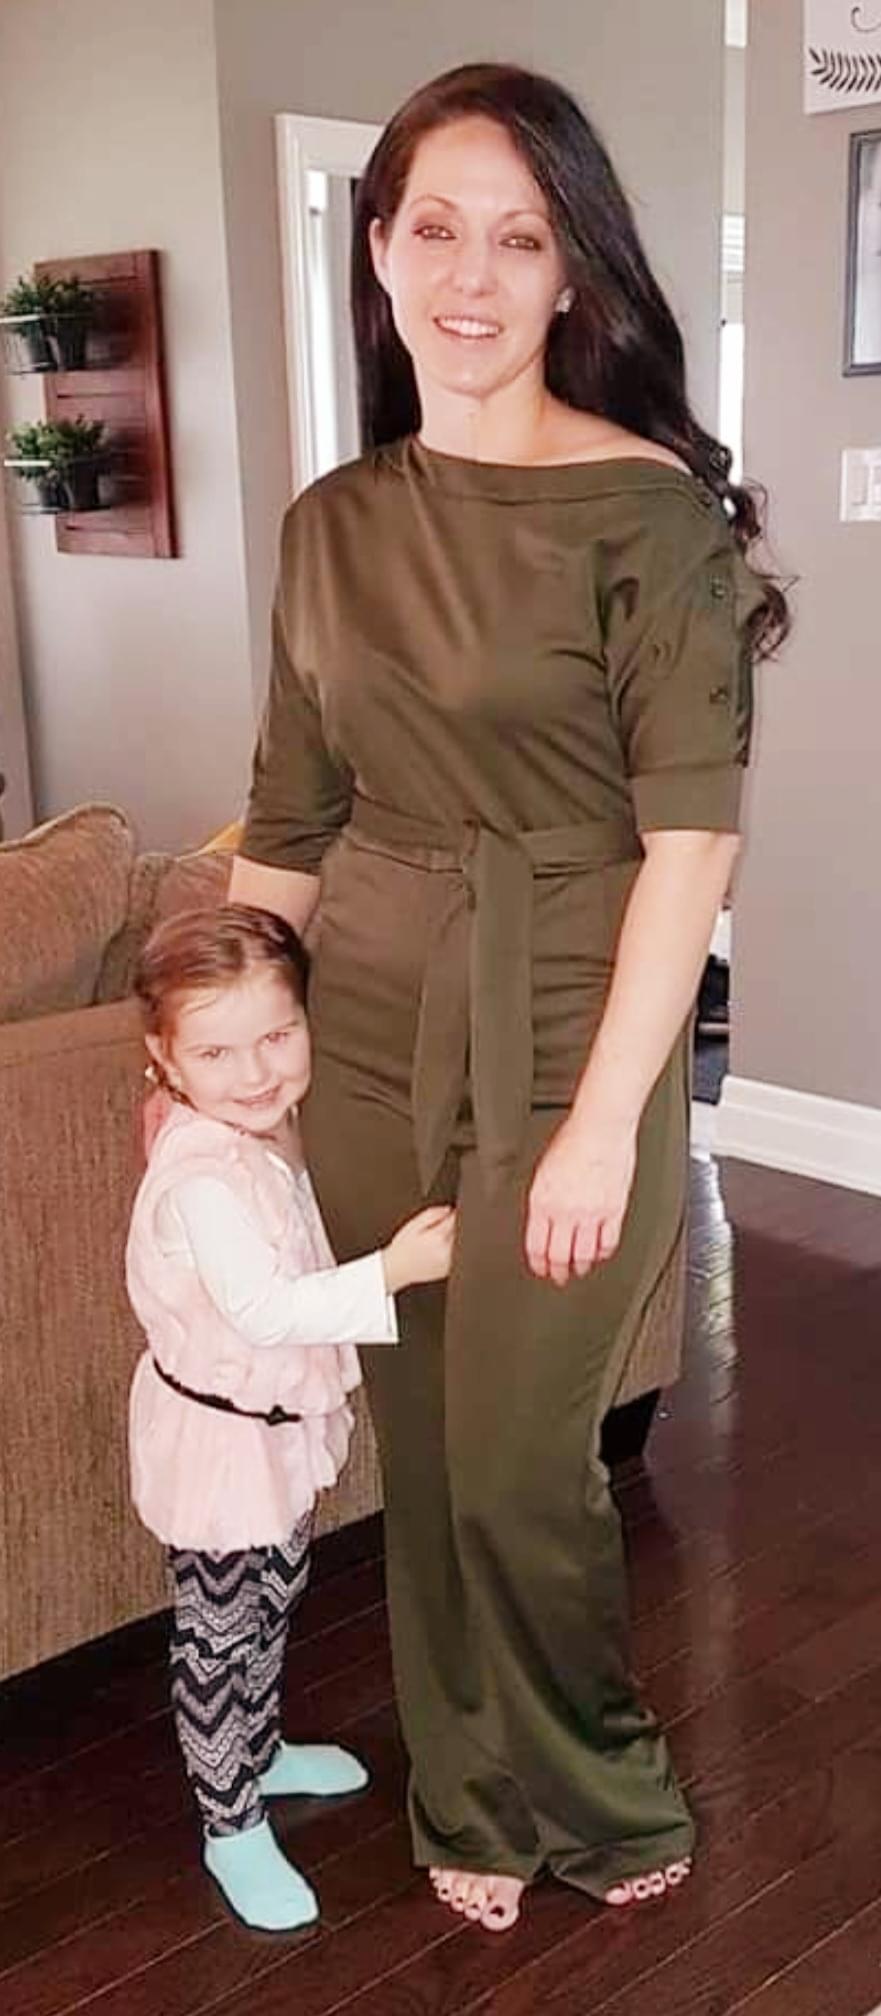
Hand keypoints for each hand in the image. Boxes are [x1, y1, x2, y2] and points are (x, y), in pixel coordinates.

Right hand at [383, 1206, 455, 1292]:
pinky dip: (445, 1252)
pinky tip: (431, 1253)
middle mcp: (446, 1251)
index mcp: (438, 1238)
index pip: (455, 1220)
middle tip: (431, 1233)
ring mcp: (447, 1262)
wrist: (396, 1269)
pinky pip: (452, 1256)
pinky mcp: (447, 1269)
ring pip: (456, 1244)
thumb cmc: (402, 1248)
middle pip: (458, 1232)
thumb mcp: (413, 1225)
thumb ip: (432, 1214)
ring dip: (447, 1241)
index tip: (444, 1215)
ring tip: (430, 1244)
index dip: (450, 1215)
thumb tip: (448, 1209)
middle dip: (448, 1228)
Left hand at [525, 1110, 636, 1285]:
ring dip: (580, 1266)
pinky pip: (608, 1243)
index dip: (538, 1263)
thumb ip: (543, 1200)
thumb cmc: (573, 1140)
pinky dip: (602, 1253)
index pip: (536, 1246)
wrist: (601, 1128)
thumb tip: (542, 1221)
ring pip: (583, 1255)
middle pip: (559, 1256)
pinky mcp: (614, 1211)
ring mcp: (591, 1214)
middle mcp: (566, 1211)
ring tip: (579, 1269)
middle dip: (557, 1271)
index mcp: (543, 1201)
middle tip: (558, 1276)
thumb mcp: (543, 1171)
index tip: (540, 1268)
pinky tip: (599, 1252)